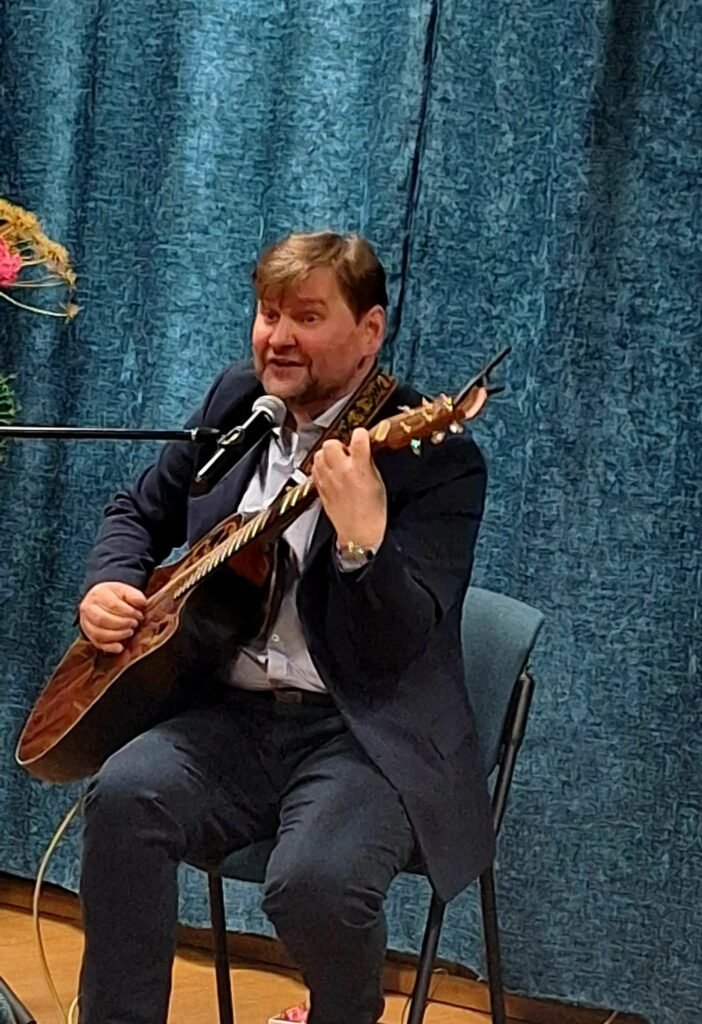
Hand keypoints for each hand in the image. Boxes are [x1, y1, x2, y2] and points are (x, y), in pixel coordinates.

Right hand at [79, 581, 146, 653]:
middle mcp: (88, 608)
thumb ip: (134, 595)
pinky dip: (110, 647)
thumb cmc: (114, 596)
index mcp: (98, 594)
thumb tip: (142, 603)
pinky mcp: (89, 635)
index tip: (139, 615)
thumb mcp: (125, 590)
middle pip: (102, 619)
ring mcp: (86, 623)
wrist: (100, 601)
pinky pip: (97, 643)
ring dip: (117, 635)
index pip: (113, 605)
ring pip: (98, 633)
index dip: (128, 612)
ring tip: (130, 632)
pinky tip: (120, 647)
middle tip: (135, 624)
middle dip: (122, 624)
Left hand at [312, 428, 386, 549]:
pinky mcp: (320, 487)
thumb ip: (368, 462)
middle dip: (339, 444)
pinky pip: (315, 468)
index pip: (358, 437)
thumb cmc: (372, 511)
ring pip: (319, 453)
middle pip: (331, 443)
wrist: (359, 533)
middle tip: (347, 452)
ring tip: (337, 462)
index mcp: (359, 468)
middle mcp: (341, 471)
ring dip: (328, 454)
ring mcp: (327, 479)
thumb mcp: (378, 481)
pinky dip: (321, 466)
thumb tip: (363, 449)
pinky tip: (330, 472)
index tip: (363, 437)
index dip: (361, 435)